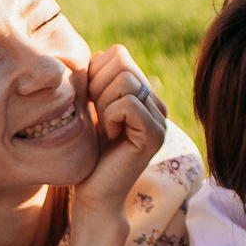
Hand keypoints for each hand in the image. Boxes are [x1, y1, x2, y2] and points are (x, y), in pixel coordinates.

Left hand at [71, 45, 166, 223]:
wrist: (92, 192)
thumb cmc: (86, 151)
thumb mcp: (89, 106)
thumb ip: (98, 78)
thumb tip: (98, 53)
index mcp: (142, 93)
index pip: (118, 54)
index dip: (94, 74)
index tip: (92, 104)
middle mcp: (156, 103)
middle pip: (122, 62)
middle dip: (98, 87)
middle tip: (98, 117)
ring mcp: (160, 118)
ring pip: (125, 81)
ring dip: (103, 104)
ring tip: (106, 127)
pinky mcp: (156, 135)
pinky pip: (127, 103)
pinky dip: (110, 117)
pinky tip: (111, 136)